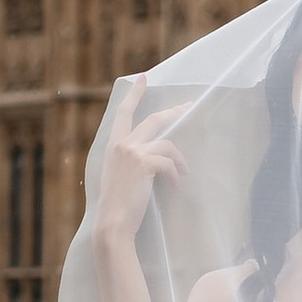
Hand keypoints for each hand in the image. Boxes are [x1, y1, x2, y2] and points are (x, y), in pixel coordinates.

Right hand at [93, 98, 190, 246]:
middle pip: (154, 119)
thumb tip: (152, 154)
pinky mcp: (145, 163)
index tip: (143, 78)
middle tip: (189, 106)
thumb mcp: (117, 175)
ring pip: (167, 143)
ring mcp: (132, 152)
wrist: (112, 223)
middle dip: (175, 111)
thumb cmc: (116, 204)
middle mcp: (122, 144)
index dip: (134, 94)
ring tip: (184, 172)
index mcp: (113, 145)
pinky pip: (169, 162)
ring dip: (179, 159)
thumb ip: (128, 160)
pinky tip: (175, 186)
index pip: (123, 113)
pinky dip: (175, 174)